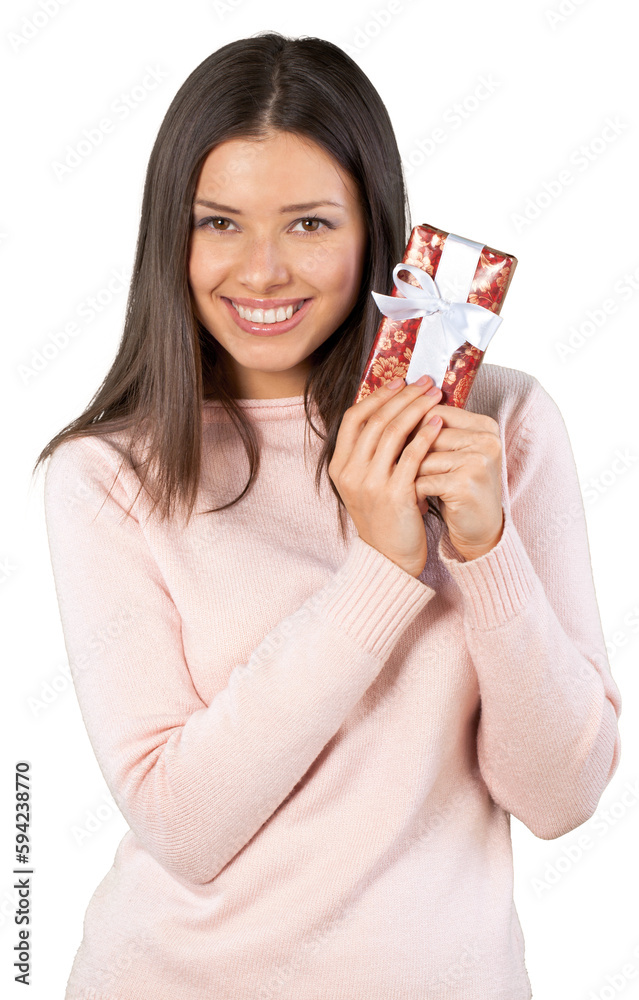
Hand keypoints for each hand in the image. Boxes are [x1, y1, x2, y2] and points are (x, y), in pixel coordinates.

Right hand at [329, 376, 443, 577]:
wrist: (390, 559)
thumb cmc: (385, 516)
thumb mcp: (366, 483)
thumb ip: (371, 452)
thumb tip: (393, 410)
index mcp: (339, 466)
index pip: (354, 418)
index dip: (377, 396)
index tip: (400, 382)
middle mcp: (350, 473)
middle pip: (376, 420)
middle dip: (403, 396)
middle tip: (426, 381)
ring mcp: (370, 484)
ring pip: (393, 433)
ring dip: (417, 409)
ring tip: (436, 396)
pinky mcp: (393, 494)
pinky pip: (411, 456)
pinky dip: (425, 435)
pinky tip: (438, 422)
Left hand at [407, 399, 504, 560]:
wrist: (481, 530)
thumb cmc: (461, 490)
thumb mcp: (455, 456)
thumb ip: (436, 432)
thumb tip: (394, 409)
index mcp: (484, 426)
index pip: (437, 411)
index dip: (411, 423)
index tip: (396, 437)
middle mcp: (486, 440)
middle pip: (427, 433)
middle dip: (408, 451)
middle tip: (396, 467)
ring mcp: (477, 461)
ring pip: (422, 458)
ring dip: (409, 474)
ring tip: (407, 485)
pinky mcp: (465, 484)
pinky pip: (423, 481)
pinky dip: (415, 492)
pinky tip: (416, 501)